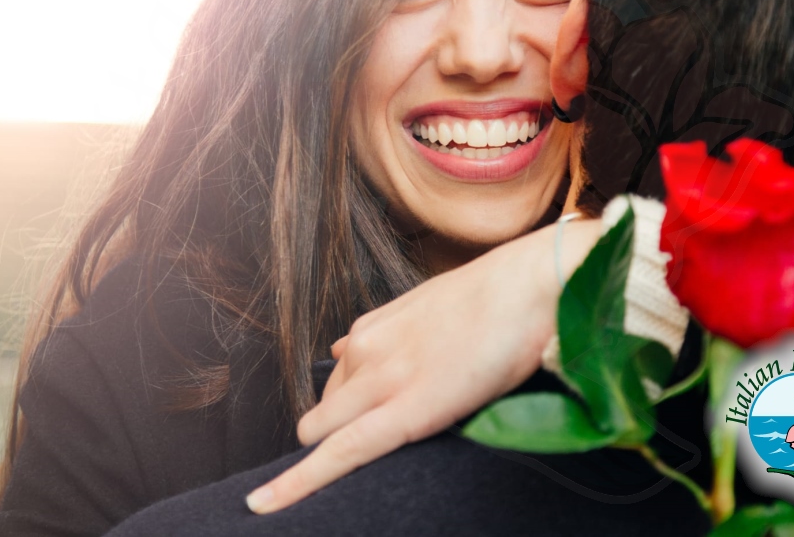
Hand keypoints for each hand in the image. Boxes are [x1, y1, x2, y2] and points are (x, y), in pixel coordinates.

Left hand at [245, 218, 601, 513]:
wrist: (529, 288)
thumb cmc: (496, 299)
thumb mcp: (428, 306)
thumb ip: (387, 331)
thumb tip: (345, 347)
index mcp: (373, 329)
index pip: (334, 382)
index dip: (334, 411)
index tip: (333, 428)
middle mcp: (364, 351)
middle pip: (321, 411)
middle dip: (327, 434)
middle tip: (362, 452)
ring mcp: (379, 382)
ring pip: (320, 433)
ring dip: (319, 455)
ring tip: (326, 482)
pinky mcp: (401, 415)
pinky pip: (338, 456)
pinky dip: (296, 484)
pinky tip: (264, 505)